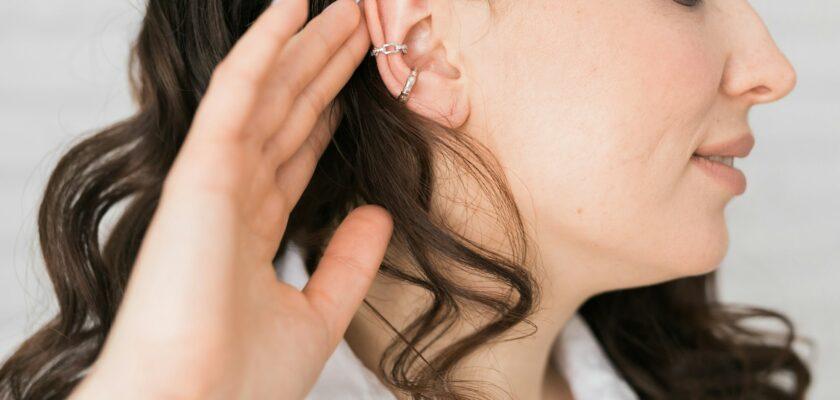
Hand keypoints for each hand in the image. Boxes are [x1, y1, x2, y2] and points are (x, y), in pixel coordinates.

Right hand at [69, 1, 389, 398]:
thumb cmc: (240, 382)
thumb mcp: (317, 315)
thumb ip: (347, 262)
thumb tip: (377, 214)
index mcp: (253, 230)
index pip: (296, 154)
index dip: (328, 114)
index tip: (357, 84)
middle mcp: (233, 196)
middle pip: (289, 115)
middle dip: (325, 69)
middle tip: (360, 25)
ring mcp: (214, 179)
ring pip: (269, 93)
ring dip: (306, 46)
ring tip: (344, 9)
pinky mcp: (200, 170)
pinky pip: (237, 93)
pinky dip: (263, 47)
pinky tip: (291, 8)